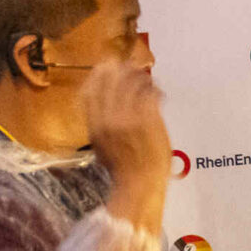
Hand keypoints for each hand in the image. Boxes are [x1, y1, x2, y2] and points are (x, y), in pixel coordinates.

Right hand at [81, 61, 170, 193]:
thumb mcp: (101, 146)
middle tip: (133, 66)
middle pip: (111, 81)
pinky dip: (156, 90)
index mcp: (94, 126)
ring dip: (142, 78)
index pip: (89, 90)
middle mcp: (108, 119)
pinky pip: (150, 93)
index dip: (99, 74)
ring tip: (149, 82)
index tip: (107, 66)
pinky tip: (160, 94)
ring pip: (132, 83)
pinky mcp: (148, 119)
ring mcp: (128, 118)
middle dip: (122, 69)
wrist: (139, 184)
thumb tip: (103, 108)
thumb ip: (100, 126)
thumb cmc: (122, 169)